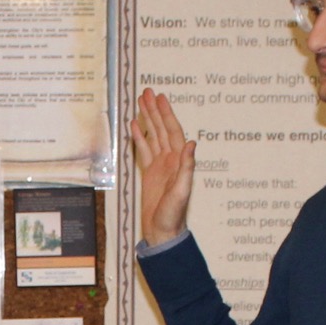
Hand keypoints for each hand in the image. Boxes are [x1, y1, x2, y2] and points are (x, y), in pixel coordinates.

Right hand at [128, 88, 196, 245]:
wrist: (163, 232)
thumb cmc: (173, 215)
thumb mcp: (182, 191)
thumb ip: (187, 167)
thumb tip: (192, 143)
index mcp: (178, 162)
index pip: (172, 131)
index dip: (166, 114)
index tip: (160, 98)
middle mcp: (170, 160)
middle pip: (161, 129)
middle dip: (155, 110)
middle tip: (147, 92)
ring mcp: (160, 165)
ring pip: (152, 136)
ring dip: (147, 119)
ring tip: (140, 102)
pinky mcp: (150, 173)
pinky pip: (144, 150)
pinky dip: (139, 137)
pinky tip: (134, 126)